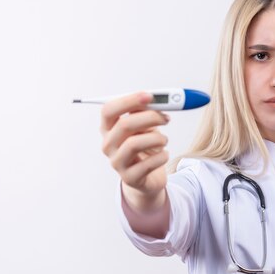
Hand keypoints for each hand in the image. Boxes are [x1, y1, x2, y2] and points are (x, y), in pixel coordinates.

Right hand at [100, 92, 170, 209]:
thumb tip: (160, 99)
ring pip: (134, 144)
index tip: (149, 96)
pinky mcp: (129, 178)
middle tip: (166, 118)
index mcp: (108, 127)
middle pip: (124, 125)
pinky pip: (148, 164)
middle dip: (150, 117)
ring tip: (164, 140)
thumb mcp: (146, 125)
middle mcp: (108, 144)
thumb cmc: (146, 145)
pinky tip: (163, 155)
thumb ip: (148, 111)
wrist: (149, 175)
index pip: (109, 110)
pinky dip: (162, 156)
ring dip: (157, 138)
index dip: (129, 101)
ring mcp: (116, 162)